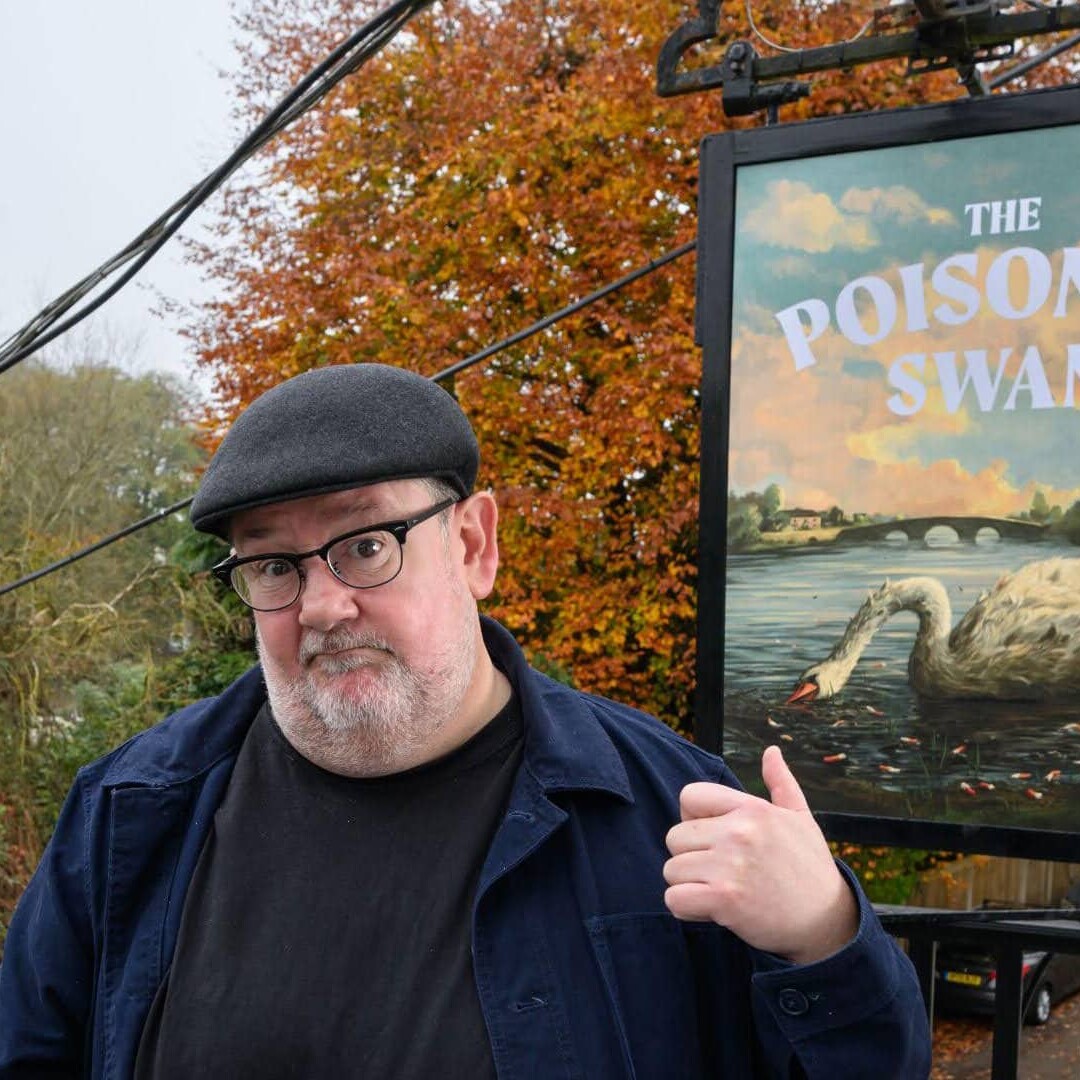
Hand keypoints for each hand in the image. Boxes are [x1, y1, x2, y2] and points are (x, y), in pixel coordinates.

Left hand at [663, 745, 857, 964]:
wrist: (827, 921)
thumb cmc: (810, 868)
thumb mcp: (800, 818)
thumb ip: (780, 782)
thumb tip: (772, 750)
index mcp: (751, 808)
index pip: (689, 796)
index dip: (692, 819)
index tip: (713, 838)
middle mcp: (738, 832)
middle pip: (674, 836)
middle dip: (690, 857)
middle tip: (720, 872)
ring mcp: (730, 866)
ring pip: (672, 870)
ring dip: (688, 885)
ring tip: (719, 891)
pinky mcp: (725, 900)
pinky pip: (674, 899)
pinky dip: (686, 908)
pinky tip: (710, 910)